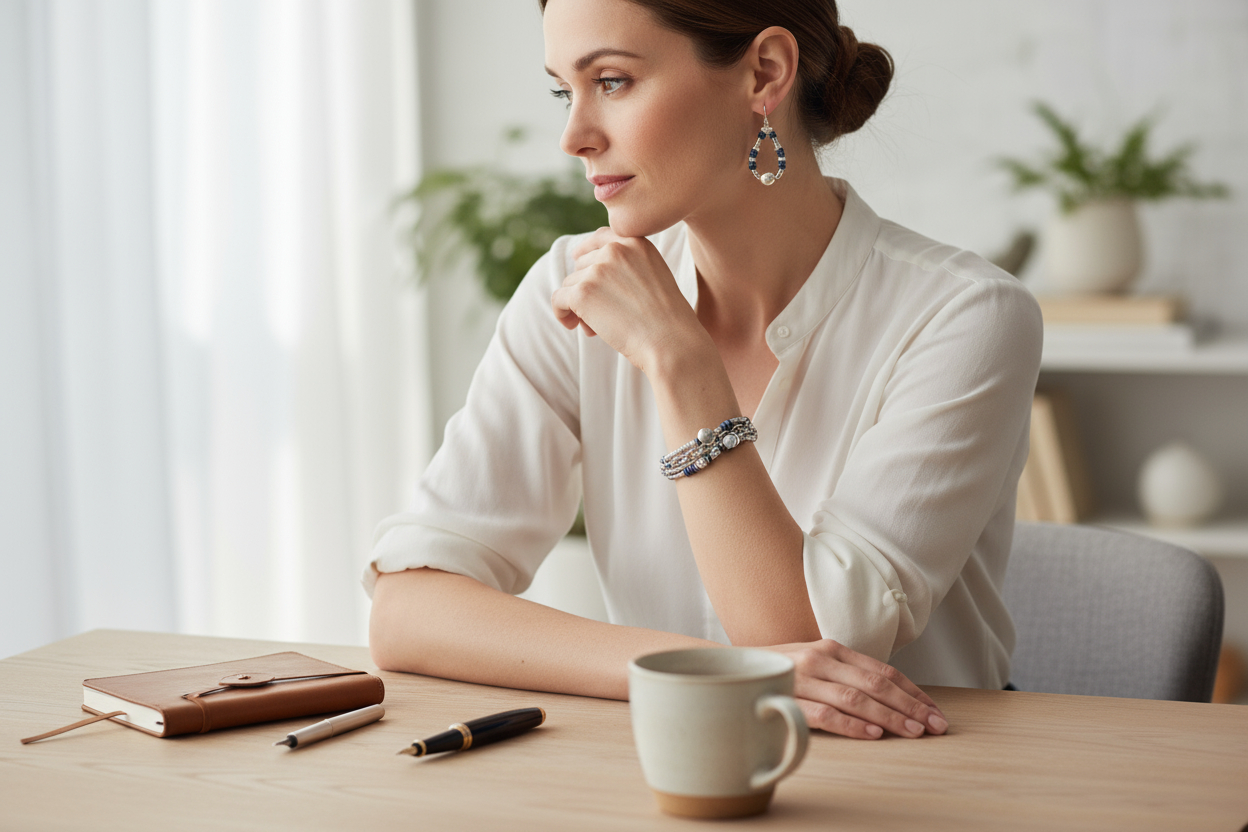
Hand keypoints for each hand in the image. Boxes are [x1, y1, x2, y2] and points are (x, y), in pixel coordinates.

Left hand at [550, 227, 707, 373]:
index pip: (600, 238)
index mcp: (636, 242)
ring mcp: (598, 270)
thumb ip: (627, 265)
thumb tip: (583, 265)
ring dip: (578, 306)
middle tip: (602, 314)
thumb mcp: (654, 276)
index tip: (578, 260)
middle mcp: (615, 250)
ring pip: (570, 284)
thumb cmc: (666, 319)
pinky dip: (561, 313)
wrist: (671, 342)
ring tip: (597, 327)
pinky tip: (572, 325)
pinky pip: (558, 299)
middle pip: (582, 265)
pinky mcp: (582, 292)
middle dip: (587, 287)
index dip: (586, 251)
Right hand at [766, 639, 948, 739]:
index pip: (883, 670)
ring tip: (914, 731)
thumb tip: (891, 695)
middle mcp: (820, 659)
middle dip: (911, 706)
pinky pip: (825, 714)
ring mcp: (803, 679)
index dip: (913, 691)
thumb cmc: (780, 670)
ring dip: (890, 717)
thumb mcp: (815, 663)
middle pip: (876, 684)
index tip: (935, 711)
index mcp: (832, 649)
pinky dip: (852, 724)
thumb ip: (845, 673)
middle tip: (936, 726)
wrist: (732, 669)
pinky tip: (873, 733)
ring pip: (856, 699)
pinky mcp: (787, 699)